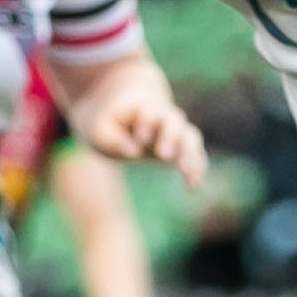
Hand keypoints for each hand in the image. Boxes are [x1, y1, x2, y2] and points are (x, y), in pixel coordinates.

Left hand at [72, 86, 211, 187]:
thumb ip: (111, 138)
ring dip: (189, 153)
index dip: (147, 123)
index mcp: (143, 108)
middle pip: (174, 122)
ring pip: (190, 137)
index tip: (140, 137)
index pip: (149, 113)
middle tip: (164, 155)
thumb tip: (133, 152)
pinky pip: (195, 156)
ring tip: (185, 171)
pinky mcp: (180, 149)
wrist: (123, 118)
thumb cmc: (108, 123)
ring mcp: (175, 133)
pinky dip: (197, 170)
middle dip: (170, 138)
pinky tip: (192, 187)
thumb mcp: (99, 129)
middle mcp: (164, 118)